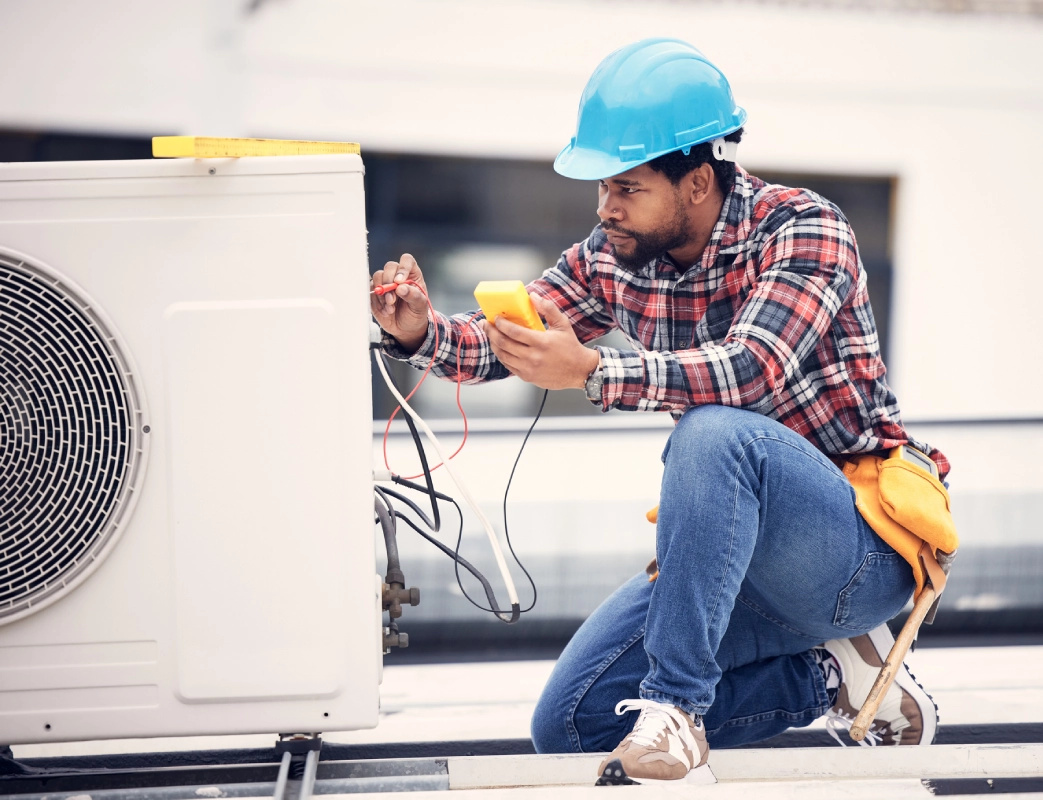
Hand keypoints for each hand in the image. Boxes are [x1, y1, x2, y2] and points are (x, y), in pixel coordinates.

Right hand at [371, 254, 430, 352]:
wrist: (406, 328)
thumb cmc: (415, 314)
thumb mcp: (420, 307)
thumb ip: (413, 296)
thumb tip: (401, 287)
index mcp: (412, 275)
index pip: (406, 261)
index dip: (403, 268)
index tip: (400, 281)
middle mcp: (397, 276)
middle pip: (389, 267)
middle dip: (389, 282)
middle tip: (392, 300)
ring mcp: (385, 283)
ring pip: (377, 277)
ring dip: (382, 294)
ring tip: (391, 308)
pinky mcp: (375, 293)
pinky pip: (371, 291)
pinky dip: (377, 302)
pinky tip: (386, 311)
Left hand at [484, 295, 599, 389]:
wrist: (579, 370)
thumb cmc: (570, 346)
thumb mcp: (562, 324)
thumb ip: (548, 308)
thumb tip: (532, 296)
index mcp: (541, 342)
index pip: (514, 332)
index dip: (501, 324)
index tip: (495, 318)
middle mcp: (533, 357)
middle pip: (504, 343)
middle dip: (491, 332)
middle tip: (486, 324)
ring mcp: (529, 369)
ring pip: (503, 356)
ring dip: (493, 344)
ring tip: (490, 335)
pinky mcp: (527, 377)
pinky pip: (508, 366)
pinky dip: (502, 355)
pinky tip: (500, 347)